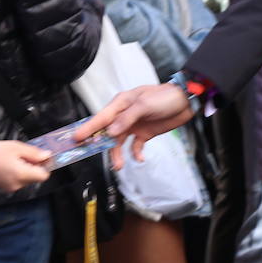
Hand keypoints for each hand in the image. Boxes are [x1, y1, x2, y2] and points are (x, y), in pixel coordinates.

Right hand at [0, 141, 52, 192]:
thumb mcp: (16, 147)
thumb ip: (33, 153)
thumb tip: (47, 156)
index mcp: (22, 174)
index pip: (44, 176)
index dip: (45, 166)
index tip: (41, 157)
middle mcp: (19, 184)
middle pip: (35, 178)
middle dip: (34, 166)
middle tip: (26, 154)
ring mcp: (11, 187)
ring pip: (26, 179)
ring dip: (25, 169)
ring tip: (15, 158)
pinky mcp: (5, 187)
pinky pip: (18, 181)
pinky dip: (18, 173)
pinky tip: (9, 164)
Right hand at [72, 83, 191, 167]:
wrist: (185, 102)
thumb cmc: (164, 97)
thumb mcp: (145, 104)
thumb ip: (127, 118)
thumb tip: (111, 132)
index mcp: (121, 103)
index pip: (101, 117)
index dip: (88, 128)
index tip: (76, 138)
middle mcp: (124, 115)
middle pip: (107, 132)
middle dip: (101, 145)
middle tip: (94, 156)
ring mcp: (133, 125)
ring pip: (119, 142)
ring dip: (117, 153)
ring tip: (119, 165)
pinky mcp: (144, 133)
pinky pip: (135, 146)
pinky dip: (135, 153)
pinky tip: (139, 158)